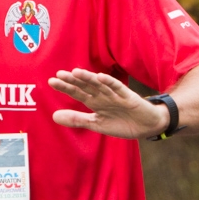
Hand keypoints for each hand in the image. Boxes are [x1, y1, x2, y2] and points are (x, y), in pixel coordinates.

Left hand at [48, 68, 169, 139]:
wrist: (147, 126)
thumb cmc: (123, 123)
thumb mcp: (96, 124)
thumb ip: (77, 119)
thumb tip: (54, 116)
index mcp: (95, 102)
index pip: (77, 92)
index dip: (65, 87)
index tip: (52, 81)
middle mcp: (103, 96)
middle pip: (86, 86)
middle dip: (73, 80)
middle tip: (59, 74)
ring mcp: (115, 95)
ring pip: (100, 85)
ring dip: (89, 78)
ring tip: (76, 72)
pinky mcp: (128, 97)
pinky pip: (118, 88)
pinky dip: (110, 83)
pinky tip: (101, 77)